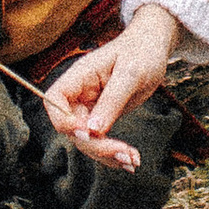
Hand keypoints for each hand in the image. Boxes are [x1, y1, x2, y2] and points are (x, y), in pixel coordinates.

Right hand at [43, 9, 178, 170]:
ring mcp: (91, 107)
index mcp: (80, 76)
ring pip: (86, 140)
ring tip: (132, 160)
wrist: (153, 47)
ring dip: (106, 155)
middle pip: (72, 128)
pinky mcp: (103, 117)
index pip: (54, 100)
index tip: (87, 133)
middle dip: (95, 145)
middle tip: (124, 154)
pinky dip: (114, 153)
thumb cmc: (141, 52)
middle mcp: (81, 94)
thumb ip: (112, 100)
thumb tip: (93, 131)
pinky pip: (100, 140)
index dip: (63, 120)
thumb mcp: (131, 74)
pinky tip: (132, 160)